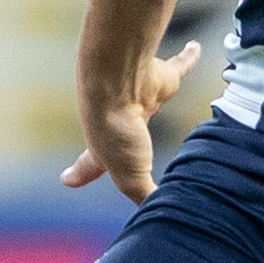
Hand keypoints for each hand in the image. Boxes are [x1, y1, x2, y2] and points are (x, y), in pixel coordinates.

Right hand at [63, 41, 201, 204]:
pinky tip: (196, 49)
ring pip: (150, 100)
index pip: (91, 168)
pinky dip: (187, 58)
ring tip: (158, 97)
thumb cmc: (117, 132)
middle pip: (120, 132)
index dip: (81, 176)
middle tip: (116, 139)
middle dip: (115, 136)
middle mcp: (119, 122)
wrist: (116, 84)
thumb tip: (164, 213)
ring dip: (155, 96)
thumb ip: (145, 197)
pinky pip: (178, 66)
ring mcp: (138, 98)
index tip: (67, 181)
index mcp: (104, 147)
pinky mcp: (159, 78)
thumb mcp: (130, 177)